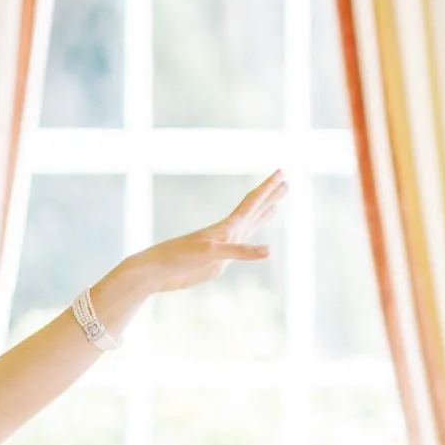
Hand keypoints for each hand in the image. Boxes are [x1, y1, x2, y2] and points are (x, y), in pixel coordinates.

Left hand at [140, 170, 287, 293]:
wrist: (158, 272)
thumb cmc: (180, 258)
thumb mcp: (212, 254)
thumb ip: (240, 252)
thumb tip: (269, 251)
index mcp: (227, 227)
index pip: (252, 202)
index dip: (267, 188)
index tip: (282, 172)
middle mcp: (227, 233)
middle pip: (254, 209)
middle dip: (271, 196)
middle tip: (287, 181)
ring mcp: (224, 246)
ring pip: (249, 226)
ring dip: (263, 215)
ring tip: (276, 205)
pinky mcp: (218, 261)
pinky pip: (241, 248)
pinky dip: (252, 244)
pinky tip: (258, 247)